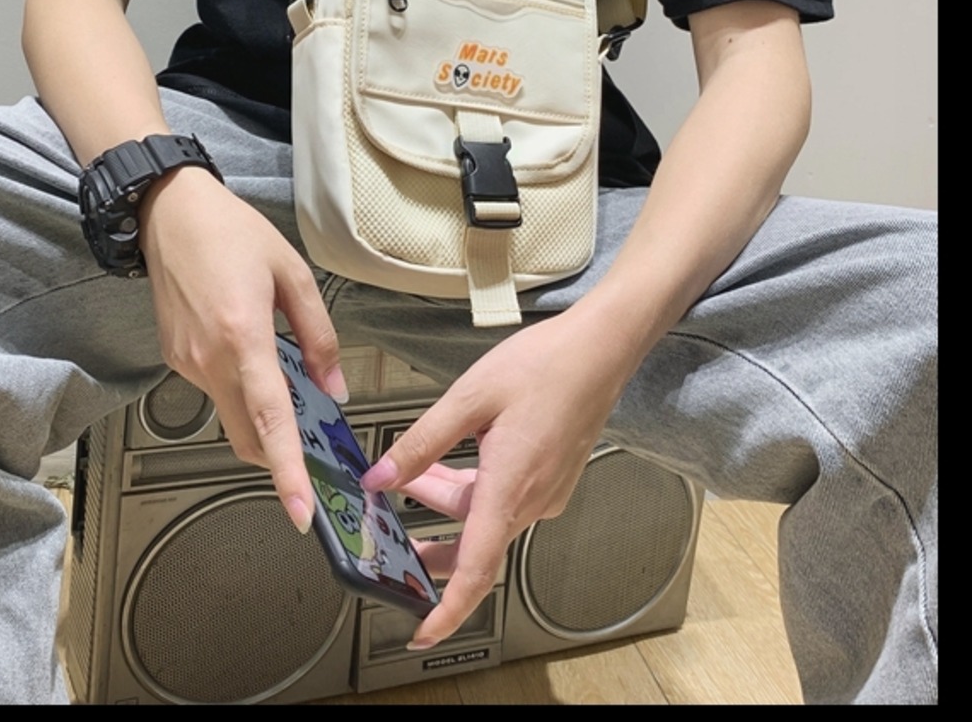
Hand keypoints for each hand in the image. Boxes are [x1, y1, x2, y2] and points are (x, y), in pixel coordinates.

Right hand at [140, 166, 346, 534]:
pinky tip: (253, 356)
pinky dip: (241, 390)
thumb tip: (333, 385)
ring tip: (288, 382)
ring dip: (261, 417)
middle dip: (279, 456)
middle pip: (247, 437)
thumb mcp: (291, 273)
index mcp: (243, 336)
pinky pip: (215, 390)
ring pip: (231, 416)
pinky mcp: (176, 358)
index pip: (269, 421)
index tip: (301, 511)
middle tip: (314, 451)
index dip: (287, 471)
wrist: (169, 212)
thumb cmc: (230, 232)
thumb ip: (318, 334)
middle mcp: (209, 359)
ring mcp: (186, 363)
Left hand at [361, 306, 634, 648]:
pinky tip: (450, 459)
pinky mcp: (551, 478)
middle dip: (429, 541)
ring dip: (447, 499)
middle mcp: (533, 499)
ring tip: (412, 469)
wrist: (598, 349)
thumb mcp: (468, 397)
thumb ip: (422, 442)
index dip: (448, 608)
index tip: (423, 631)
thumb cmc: (544, 365)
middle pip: (473, 543)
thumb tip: (382, 475)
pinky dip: (472, 486)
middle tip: (390, 535)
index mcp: (511, 486)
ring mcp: (546, 491)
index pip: (476, 568)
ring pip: (485, 514)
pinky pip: (503, 498)